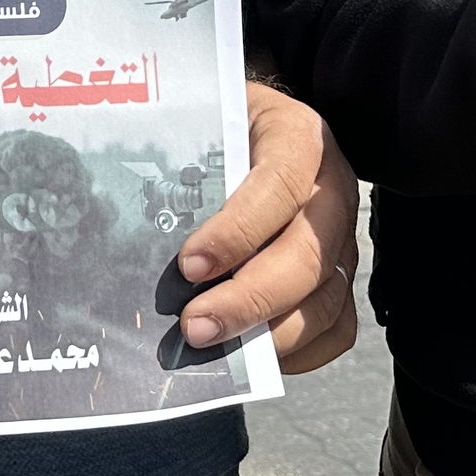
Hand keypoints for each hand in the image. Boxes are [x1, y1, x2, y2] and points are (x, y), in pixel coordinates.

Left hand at [174, 82, 361, 370]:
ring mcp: (342, 238)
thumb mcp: (202, 123)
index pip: (280, 184)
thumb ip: (181, 161)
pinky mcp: (340, 277)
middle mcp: (332, 189)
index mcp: (298, 136)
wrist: (246, 129)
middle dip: (248, 298)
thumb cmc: (215, 129)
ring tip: (212, 345)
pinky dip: (298, 350)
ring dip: (267, 333)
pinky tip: (250, 353)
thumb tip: (133, 226)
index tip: (188, 265)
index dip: (237, 231)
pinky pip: (337, 326)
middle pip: (308, 254)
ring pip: (325, 299)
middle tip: (193, 325)